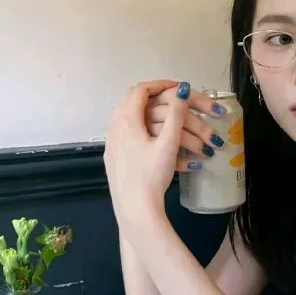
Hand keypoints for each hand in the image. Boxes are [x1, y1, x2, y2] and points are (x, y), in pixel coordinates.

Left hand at [103, 80, 222, 224]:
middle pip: (134, 103)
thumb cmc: (151, 175)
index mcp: (126, 120)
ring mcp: (113, 145)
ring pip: (133, 121)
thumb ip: (176, 114)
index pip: (140, 90)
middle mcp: (115, 129)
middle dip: (158, 99)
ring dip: (154, 117)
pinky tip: (162, 145)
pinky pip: (131, 137)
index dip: (160, 84)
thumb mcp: (168, 143)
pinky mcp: (116, 159)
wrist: (135, 210)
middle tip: (176, 100)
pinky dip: (148, 133)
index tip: (178, 87)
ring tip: (172, 121)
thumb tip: (182, 89)